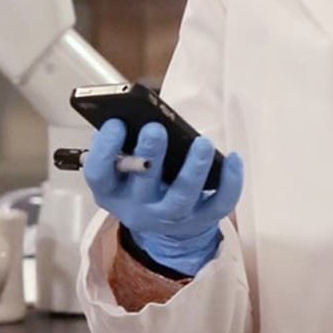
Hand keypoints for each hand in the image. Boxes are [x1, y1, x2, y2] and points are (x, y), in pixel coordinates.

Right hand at [82, 118, 243, 276]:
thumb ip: (121, 142)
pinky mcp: (199, 220)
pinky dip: (229, 183)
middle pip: (143, 187)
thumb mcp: (118, 166)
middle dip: (150, 155)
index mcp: (110, 190)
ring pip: (182, 199)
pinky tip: (233, 158)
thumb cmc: (137, 179)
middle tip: (155, 128)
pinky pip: (218, 205)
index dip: (104, 149)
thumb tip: (132, 112)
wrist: (160, 221)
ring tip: (202, 142)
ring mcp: (168, 218)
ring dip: (192, 169)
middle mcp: (136, 209)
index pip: (99, 174)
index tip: (116, 123)